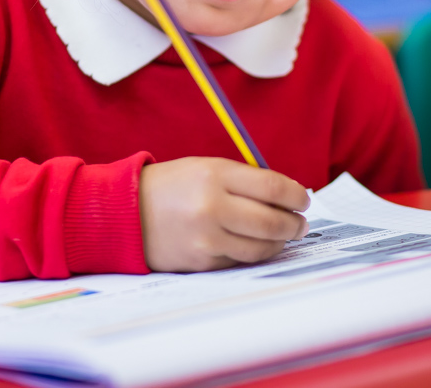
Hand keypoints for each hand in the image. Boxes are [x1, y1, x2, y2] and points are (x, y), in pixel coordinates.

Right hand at [138, 157, 309, 272]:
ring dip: (280, 243)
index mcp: (215, 175)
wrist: (126, 212)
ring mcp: (207, 238)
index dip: (296, 196)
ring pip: (261, 247)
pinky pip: (241, 261)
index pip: (273, 188)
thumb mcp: (205, 168)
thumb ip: (243, 180)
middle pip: (272, 221)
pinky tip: (257, 246)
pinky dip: (254, 254)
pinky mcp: (202, 261)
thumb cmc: (171, 187)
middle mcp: (212, 206)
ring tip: (284, 237)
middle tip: (300, 224)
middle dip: (294, 224)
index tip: (304, 200)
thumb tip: (286, 198)